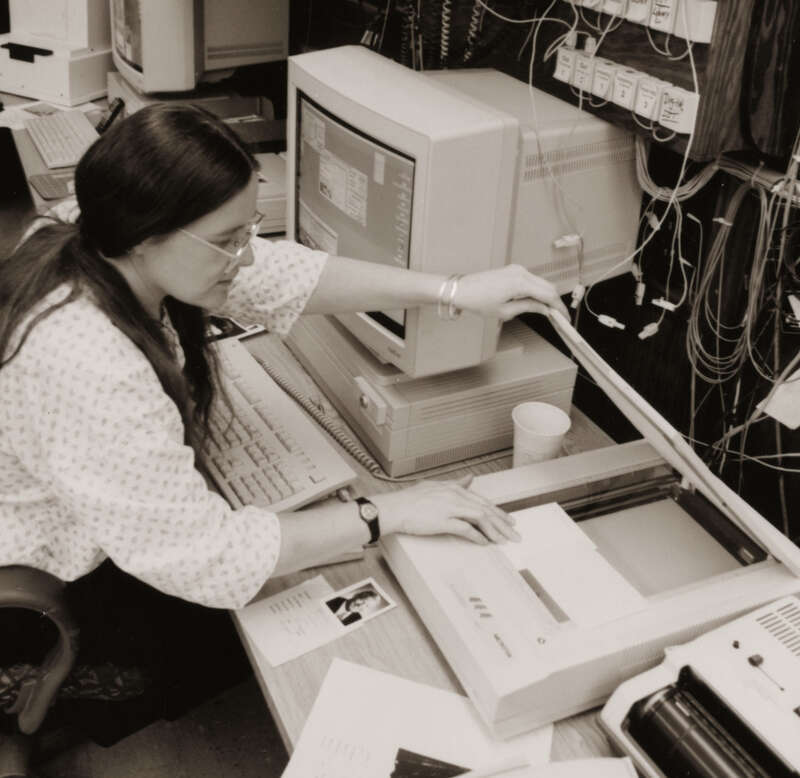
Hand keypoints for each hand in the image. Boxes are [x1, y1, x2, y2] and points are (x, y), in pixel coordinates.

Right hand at [370, 477, 520, 545]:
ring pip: (480, 518)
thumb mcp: (435, 486)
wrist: (393, 508)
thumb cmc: (409, 500)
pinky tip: (485, 543)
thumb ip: (455, 484)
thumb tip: (469, 479)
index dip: (498, 512)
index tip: (509, 521)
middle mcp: (454, 496)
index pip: (482, 501)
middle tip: (514, 534)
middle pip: (485, 509)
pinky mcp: (443, 520)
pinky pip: (466, 529)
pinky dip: (477, 537)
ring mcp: (449, 507)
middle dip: (502, 523)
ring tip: (504, 541)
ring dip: (494, 531)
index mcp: (453, 488)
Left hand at [454, 265, 568, 319]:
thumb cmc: (478, 301)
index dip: (558, 307)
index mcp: (520, 282)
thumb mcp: (505, 311)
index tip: (564, 318)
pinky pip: (532, 280)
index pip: (548, 294)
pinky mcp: (513, 270)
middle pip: (548, 286)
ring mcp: (517, 269)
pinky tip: (536, 302)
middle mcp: (521, 272)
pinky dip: (537, 291)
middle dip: (555, 301)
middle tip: (559, 317)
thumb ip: (528, 308)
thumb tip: (544, 309)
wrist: (461, 289)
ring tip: (548, 312)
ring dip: (546, 296)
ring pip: (541, 283)